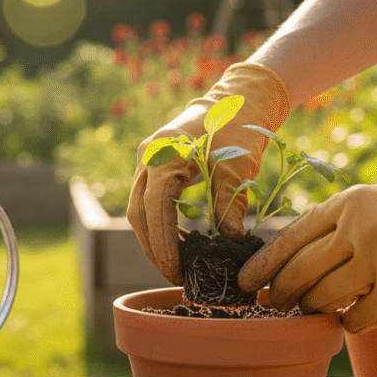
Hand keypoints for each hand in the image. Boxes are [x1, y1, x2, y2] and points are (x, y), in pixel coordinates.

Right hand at [127, 62, 289, 282]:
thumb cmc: (238, 127)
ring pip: (140, 210)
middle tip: (174, 276)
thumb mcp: (238, 166)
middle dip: (153, 247)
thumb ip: (230, 203)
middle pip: (138, 212)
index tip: (174, 269)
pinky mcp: (155, 168)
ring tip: (176, 266)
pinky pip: (150, 202)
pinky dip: (161, 225)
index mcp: (163, 153)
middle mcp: (148, 157)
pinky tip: (179, 243)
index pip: (154, 206)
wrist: (237, 100)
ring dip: (154, 239)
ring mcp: (147, 162)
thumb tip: (230, 244)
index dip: (162, 241)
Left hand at [237, 146, 376, 332]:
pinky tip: (353, 319)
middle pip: (299, 272)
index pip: (289, 238)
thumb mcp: (376, 202)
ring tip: (316, 310)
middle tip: (276, 305)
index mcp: (346, 204)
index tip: (246, 283)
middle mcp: (356, 230)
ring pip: (323, 298)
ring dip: (315, 310)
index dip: (263, 265)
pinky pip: (356, 319)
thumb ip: (339, 229)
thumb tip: (298, 267)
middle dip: (282, 294)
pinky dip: (349, 323)